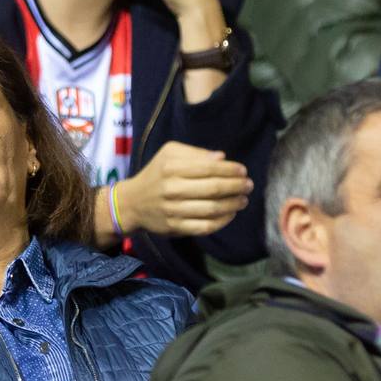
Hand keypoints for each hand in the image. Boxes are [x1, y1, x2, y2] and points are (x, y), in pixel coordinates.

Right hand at [111, 140, 251, 239]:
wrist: (132, 203)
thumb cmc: (156, 174)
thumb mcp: (169, 154)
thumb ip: (195, 153)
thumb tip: (221, 157)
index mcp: (171, 167)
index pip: (208, 168)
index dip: (230, 170)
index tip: (243, 171)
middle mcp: (172, 189)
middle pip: (213, 188)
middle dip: (236, 186)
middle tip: (249, 185)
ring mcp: (173, 210)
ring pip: (212, 209)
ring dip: (233, 204)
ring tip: (243, 200)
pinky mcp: (175, 227)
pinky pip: (205, 226)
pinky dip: (222, 221)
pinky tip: (231, 214)